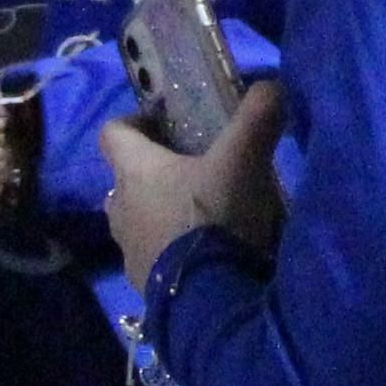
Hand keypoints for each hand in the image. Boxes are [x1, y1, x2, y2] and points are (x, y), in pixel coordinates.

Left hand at [101, 78, 286, 283]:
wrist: (209, 301)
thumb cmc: (216, 219)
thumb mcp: (245, 161)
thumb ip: (258, 116)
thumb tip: (272, 84)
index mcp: (134, 171)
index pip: (113, 133)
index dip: (135, 122)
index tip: (166, 124)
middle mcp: (120, 207)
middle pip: (127, 179)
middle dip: (156, 172)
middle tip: (197, 170)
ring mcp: (129, 250)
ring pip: (139, 219)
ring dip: (163, 214)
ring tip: (205, 215)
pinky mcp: (143, 284)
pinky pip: (153, 256)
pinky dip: (172, 250)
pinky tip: (207, 254)